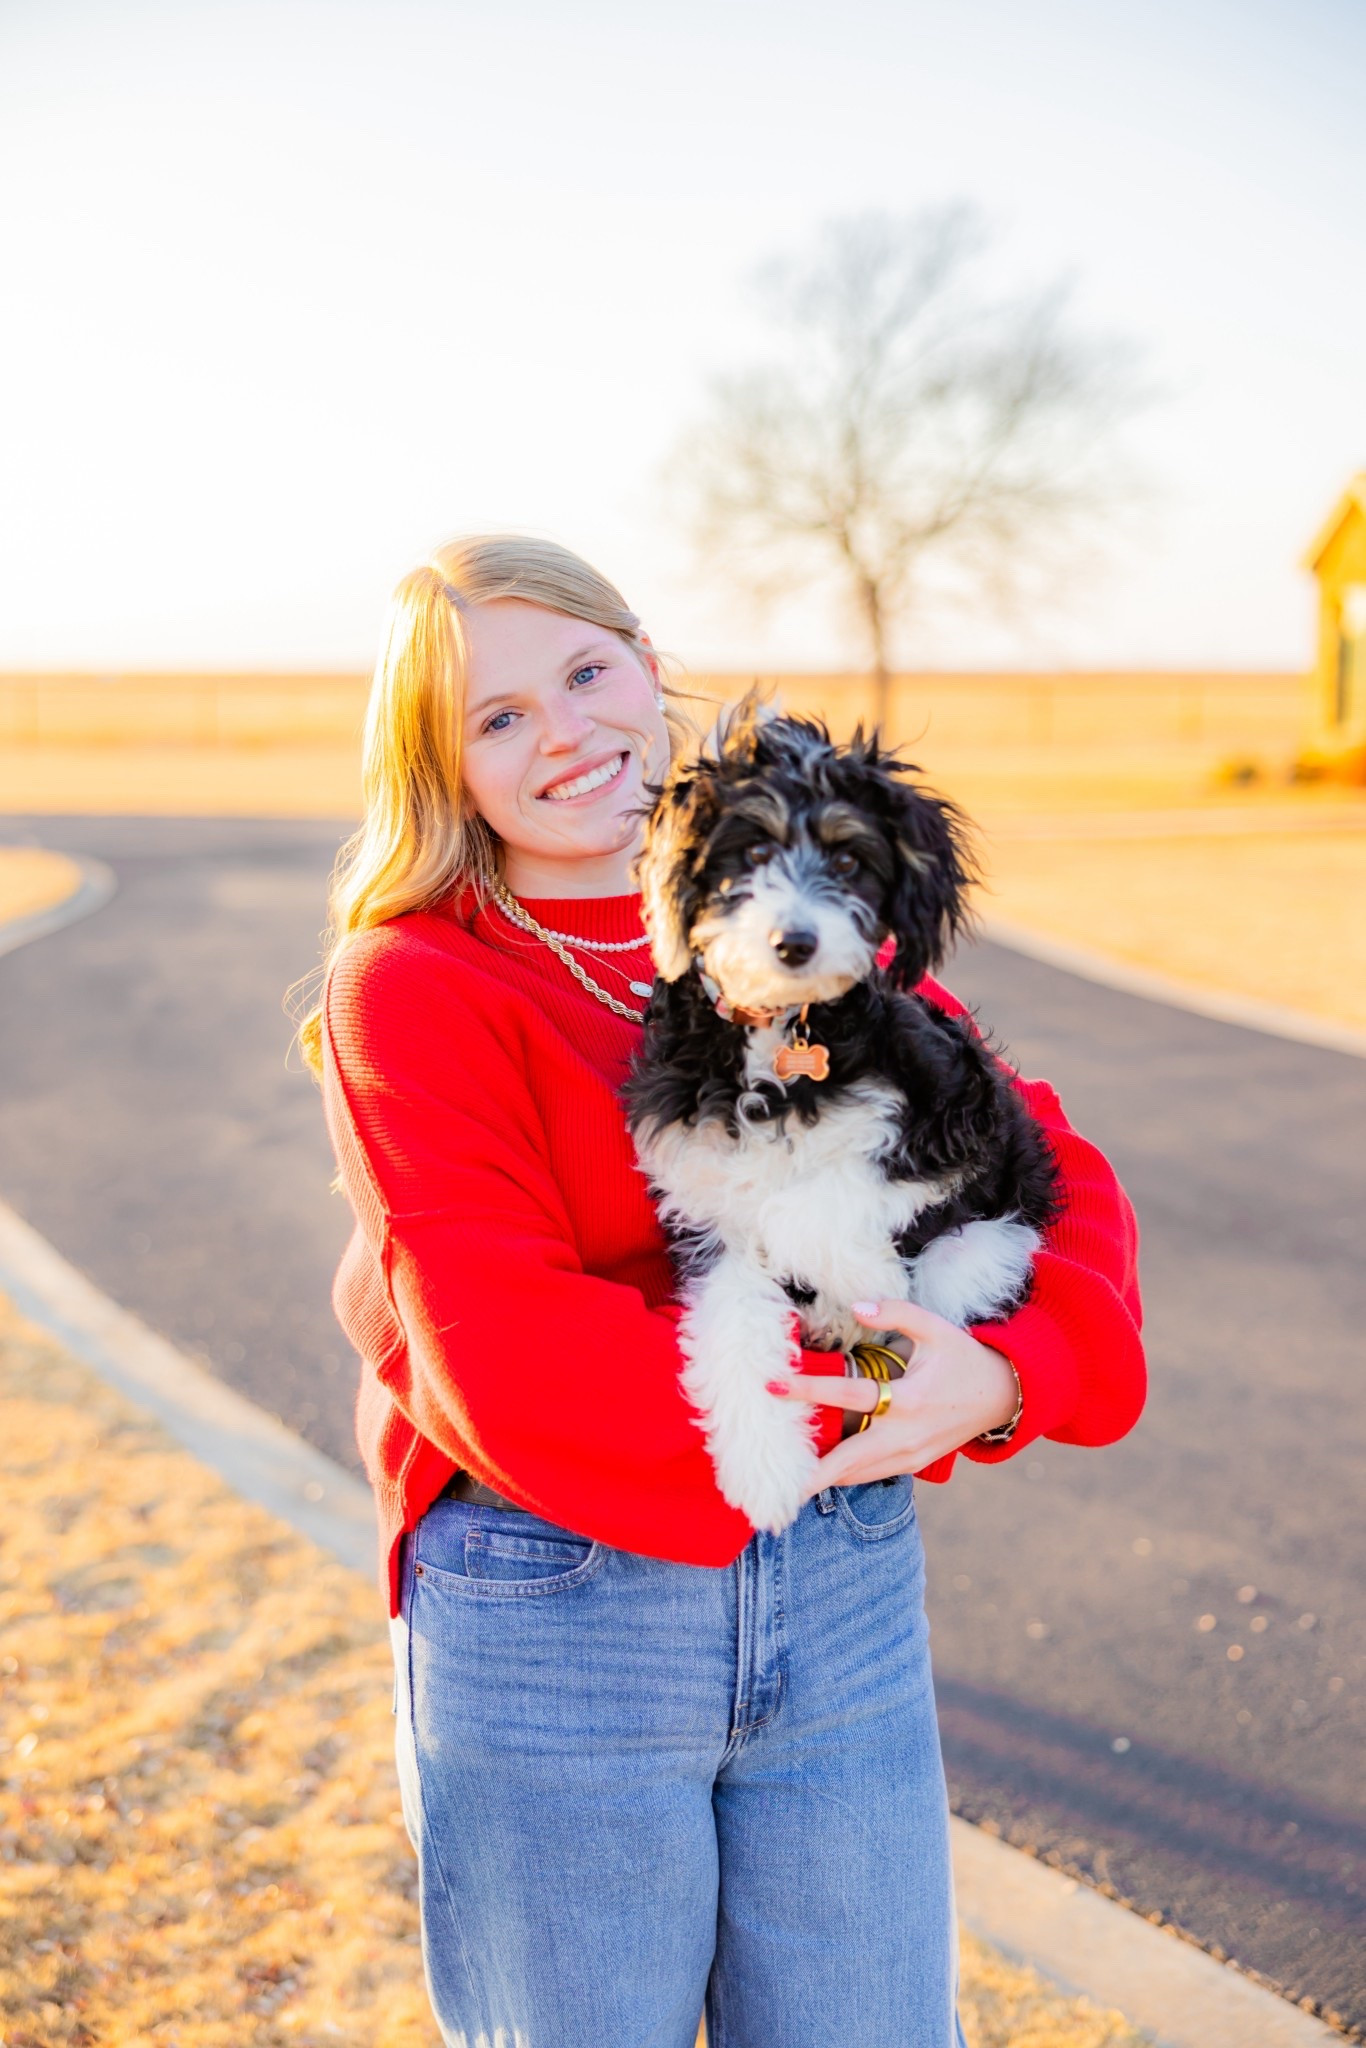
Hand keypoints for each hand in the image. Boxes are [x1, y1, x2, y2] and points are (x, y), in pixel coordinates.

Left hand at [775, 1299, 1020, 1496]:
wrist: (1003, 1396)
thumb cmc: (964, 1359)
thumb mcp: (935, 1327)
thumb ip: (895, 1312)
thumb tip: (857, 1306)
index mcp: (908, 1398)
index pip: (847, 1394)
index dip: (808, 1389)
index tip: (773, 1386)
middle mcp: (906, 1434)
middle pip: (848, 1461)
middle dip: (810, 1475)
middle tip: (774, 1482)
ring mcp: (910, 1456)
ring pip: (857, 1474)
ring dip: (822, 1476)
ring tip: (784, 1477)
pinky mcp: (913, 1466)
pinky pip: (871, 1474)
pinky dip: (844, 1474)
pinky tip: (819, 1470)